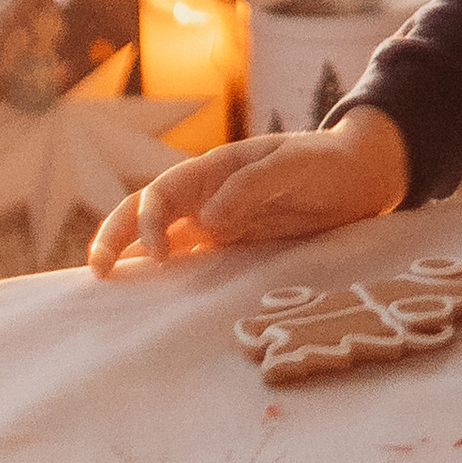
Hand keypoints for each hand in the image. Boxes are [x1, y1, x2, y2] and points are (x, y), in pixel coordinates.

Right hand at [87, 108, 409, 276]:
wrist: (363, 176)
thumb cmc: (329, 162)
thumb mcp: (297, 164)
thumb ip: (253, 185)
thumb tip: (208, 219)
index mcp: (217, 168)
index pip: (165, 191)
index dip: (151, 220)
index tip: (162, 254)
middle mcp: (208, 194)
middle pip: (148, 211)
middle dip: (117, 235)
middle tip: (98, 272)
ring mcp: (218, 221)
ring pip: (162, 237)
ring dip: (134, 256)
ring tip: (109, 285)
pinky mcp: (233, 245)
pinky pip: (193, 259)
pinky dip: (168, 276)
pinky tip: (154, 300)